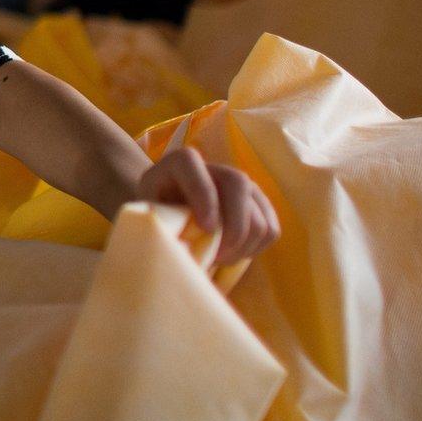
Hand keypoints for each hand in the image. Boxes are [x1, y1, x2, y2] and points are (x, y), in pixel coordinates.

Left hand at [136, 146, 278, 265]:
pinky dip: (255, 248)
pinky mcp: (259, 204)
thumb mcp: (150, 213)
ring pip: (257, 212)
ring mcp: (243, 184)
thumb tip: (186, 246)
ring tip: (219, 258)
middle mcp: (216, 168)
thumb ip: (162, 222)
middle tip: (214, 257)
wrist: (172, 211)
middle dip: (231, 230)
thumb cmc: (158, 213)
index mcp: (180, 162)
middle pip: (238, 186)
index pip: (191, 164)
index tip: (204, 229)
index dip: (203, 196)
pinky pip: (271, 230)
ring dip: (242, 246)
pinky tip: (233, 254)